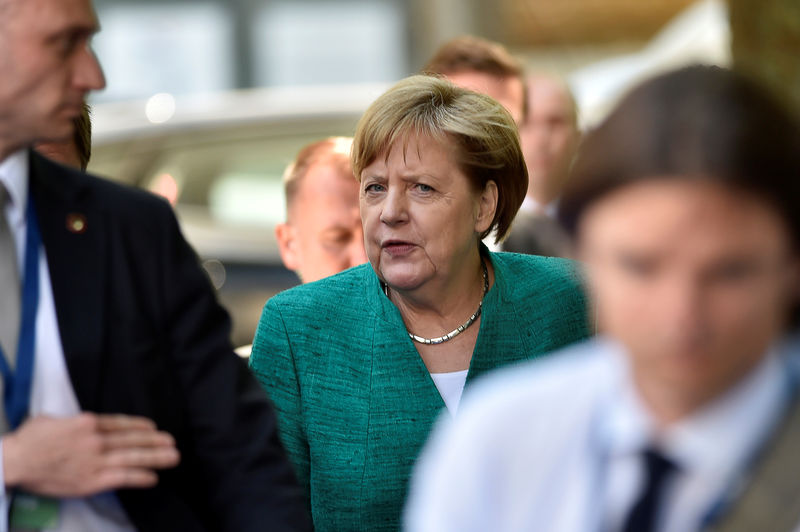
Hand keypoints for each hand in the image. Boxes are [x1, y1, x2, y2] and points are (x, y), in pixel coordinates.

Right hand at [3, 413, 179, 496]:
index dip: (139, 426)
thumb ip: (75, 421)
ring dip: (156, 457)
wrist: (15, 460)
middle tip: (173, 441)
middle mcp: (97, 440)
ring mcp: (96, 460)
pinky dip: (139, 477)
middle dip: (155, 441)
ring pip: (133, 457)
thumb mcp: (55, 419)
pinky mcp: (91, 480)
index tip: (153, 428)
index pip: (121, 423)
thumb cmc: (30, 438)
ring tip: (173, 457)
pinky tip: (153, 478)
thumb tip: (83, 424)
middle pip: (132, 439)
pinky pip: (122, 478)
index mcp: (88, 422)